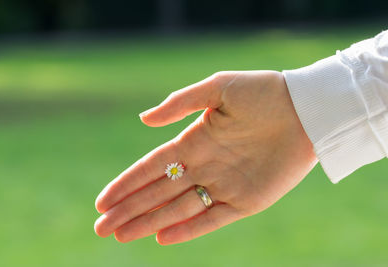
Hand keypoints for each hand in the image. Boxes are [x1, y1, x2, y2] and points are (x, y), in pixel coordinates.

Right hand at [94, 71, 317, 244]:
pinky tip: (162, 238)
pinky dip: (188, 229)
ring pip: (178, 208)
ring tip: (121, 235)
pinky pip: (212, 219)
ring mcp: (223, 185)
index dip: (126, 184)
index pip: (151, 167)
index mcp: (194, 140)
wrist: (305, 110)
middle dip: (129, 210)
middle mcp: (204, 166)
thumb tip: (144, 119)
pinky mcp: (246, 201)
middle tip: (101, 227)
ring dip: (149, 222)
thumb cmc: (262, 93)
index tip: (102, 201)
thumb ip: (180, 103)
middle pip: (158, 192)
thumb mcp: (218, 88)